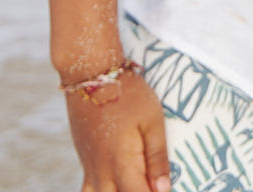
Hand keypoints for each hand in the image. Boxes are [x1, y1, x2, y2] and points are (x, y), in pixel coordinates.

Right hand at [65, 67, 170, 191]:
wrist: (90, 73)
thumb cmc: (128, 93)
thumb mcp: (152, 120)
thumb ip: (157, 156)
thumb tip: (164, 189)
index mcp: (121, 162)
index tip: (167, 188)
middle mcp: (102, 171)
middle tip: (153, 183)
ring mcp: (90, 168)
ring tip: (135, 181)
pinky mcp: (85, 162)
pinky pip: (90, 191)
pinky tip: (118, 184)